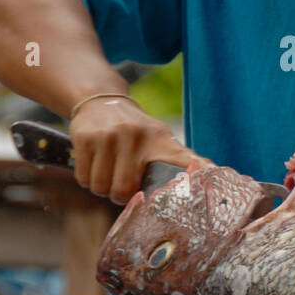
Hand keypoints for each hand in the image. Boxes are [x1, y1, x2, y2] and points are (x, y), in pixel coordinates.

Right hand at [70, 96, 212, 204]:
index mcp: (160, 139)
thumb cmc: (134, 130)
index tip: (203, 191)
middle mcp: (134, 135)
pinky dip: (86, 178)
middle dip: (120, 194)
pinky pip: (83, 178)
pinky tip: (94, 164)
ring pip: (101, 187)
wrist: (101, 100)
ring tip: (107, 171)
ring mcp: (108, 136)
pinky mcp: (85, 137)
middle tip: (120, 184)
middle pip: (124, 190)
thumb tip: (211, 172)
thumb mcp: (161, 138)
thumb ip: (182, 159)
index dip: (192, 175)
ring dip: (101, 187)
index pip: (182, 160)